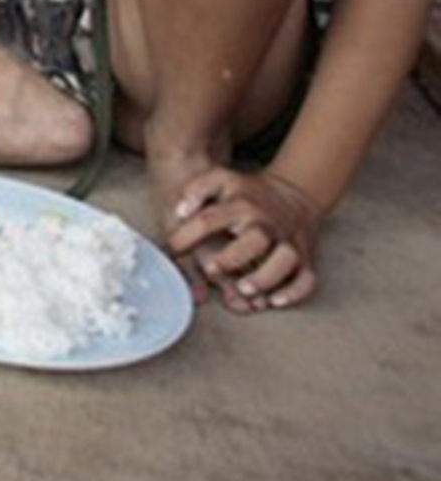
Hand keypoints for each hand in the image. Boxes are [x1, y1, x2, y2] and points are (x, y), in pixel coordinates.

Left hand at [166, 167, 323, 311]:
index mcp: (241, 203)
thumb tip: (180, 212)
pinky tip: (275, 301)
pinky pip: (307, 278)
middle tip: (211, 270)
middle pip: (255, 238)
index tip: (172, 249)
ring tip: (244, 289)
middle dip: (232, 257)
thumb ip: (196, 189)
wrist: (294, 194)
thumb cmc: (246, 194)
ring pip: (285, 260)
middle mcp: (266, 222)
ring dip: (265, 277)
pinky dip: (295, 291)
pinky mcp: (304, 257)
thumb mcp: (220, 179)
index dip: (186, 236)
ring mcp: (288, 240)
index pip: (209, 219)